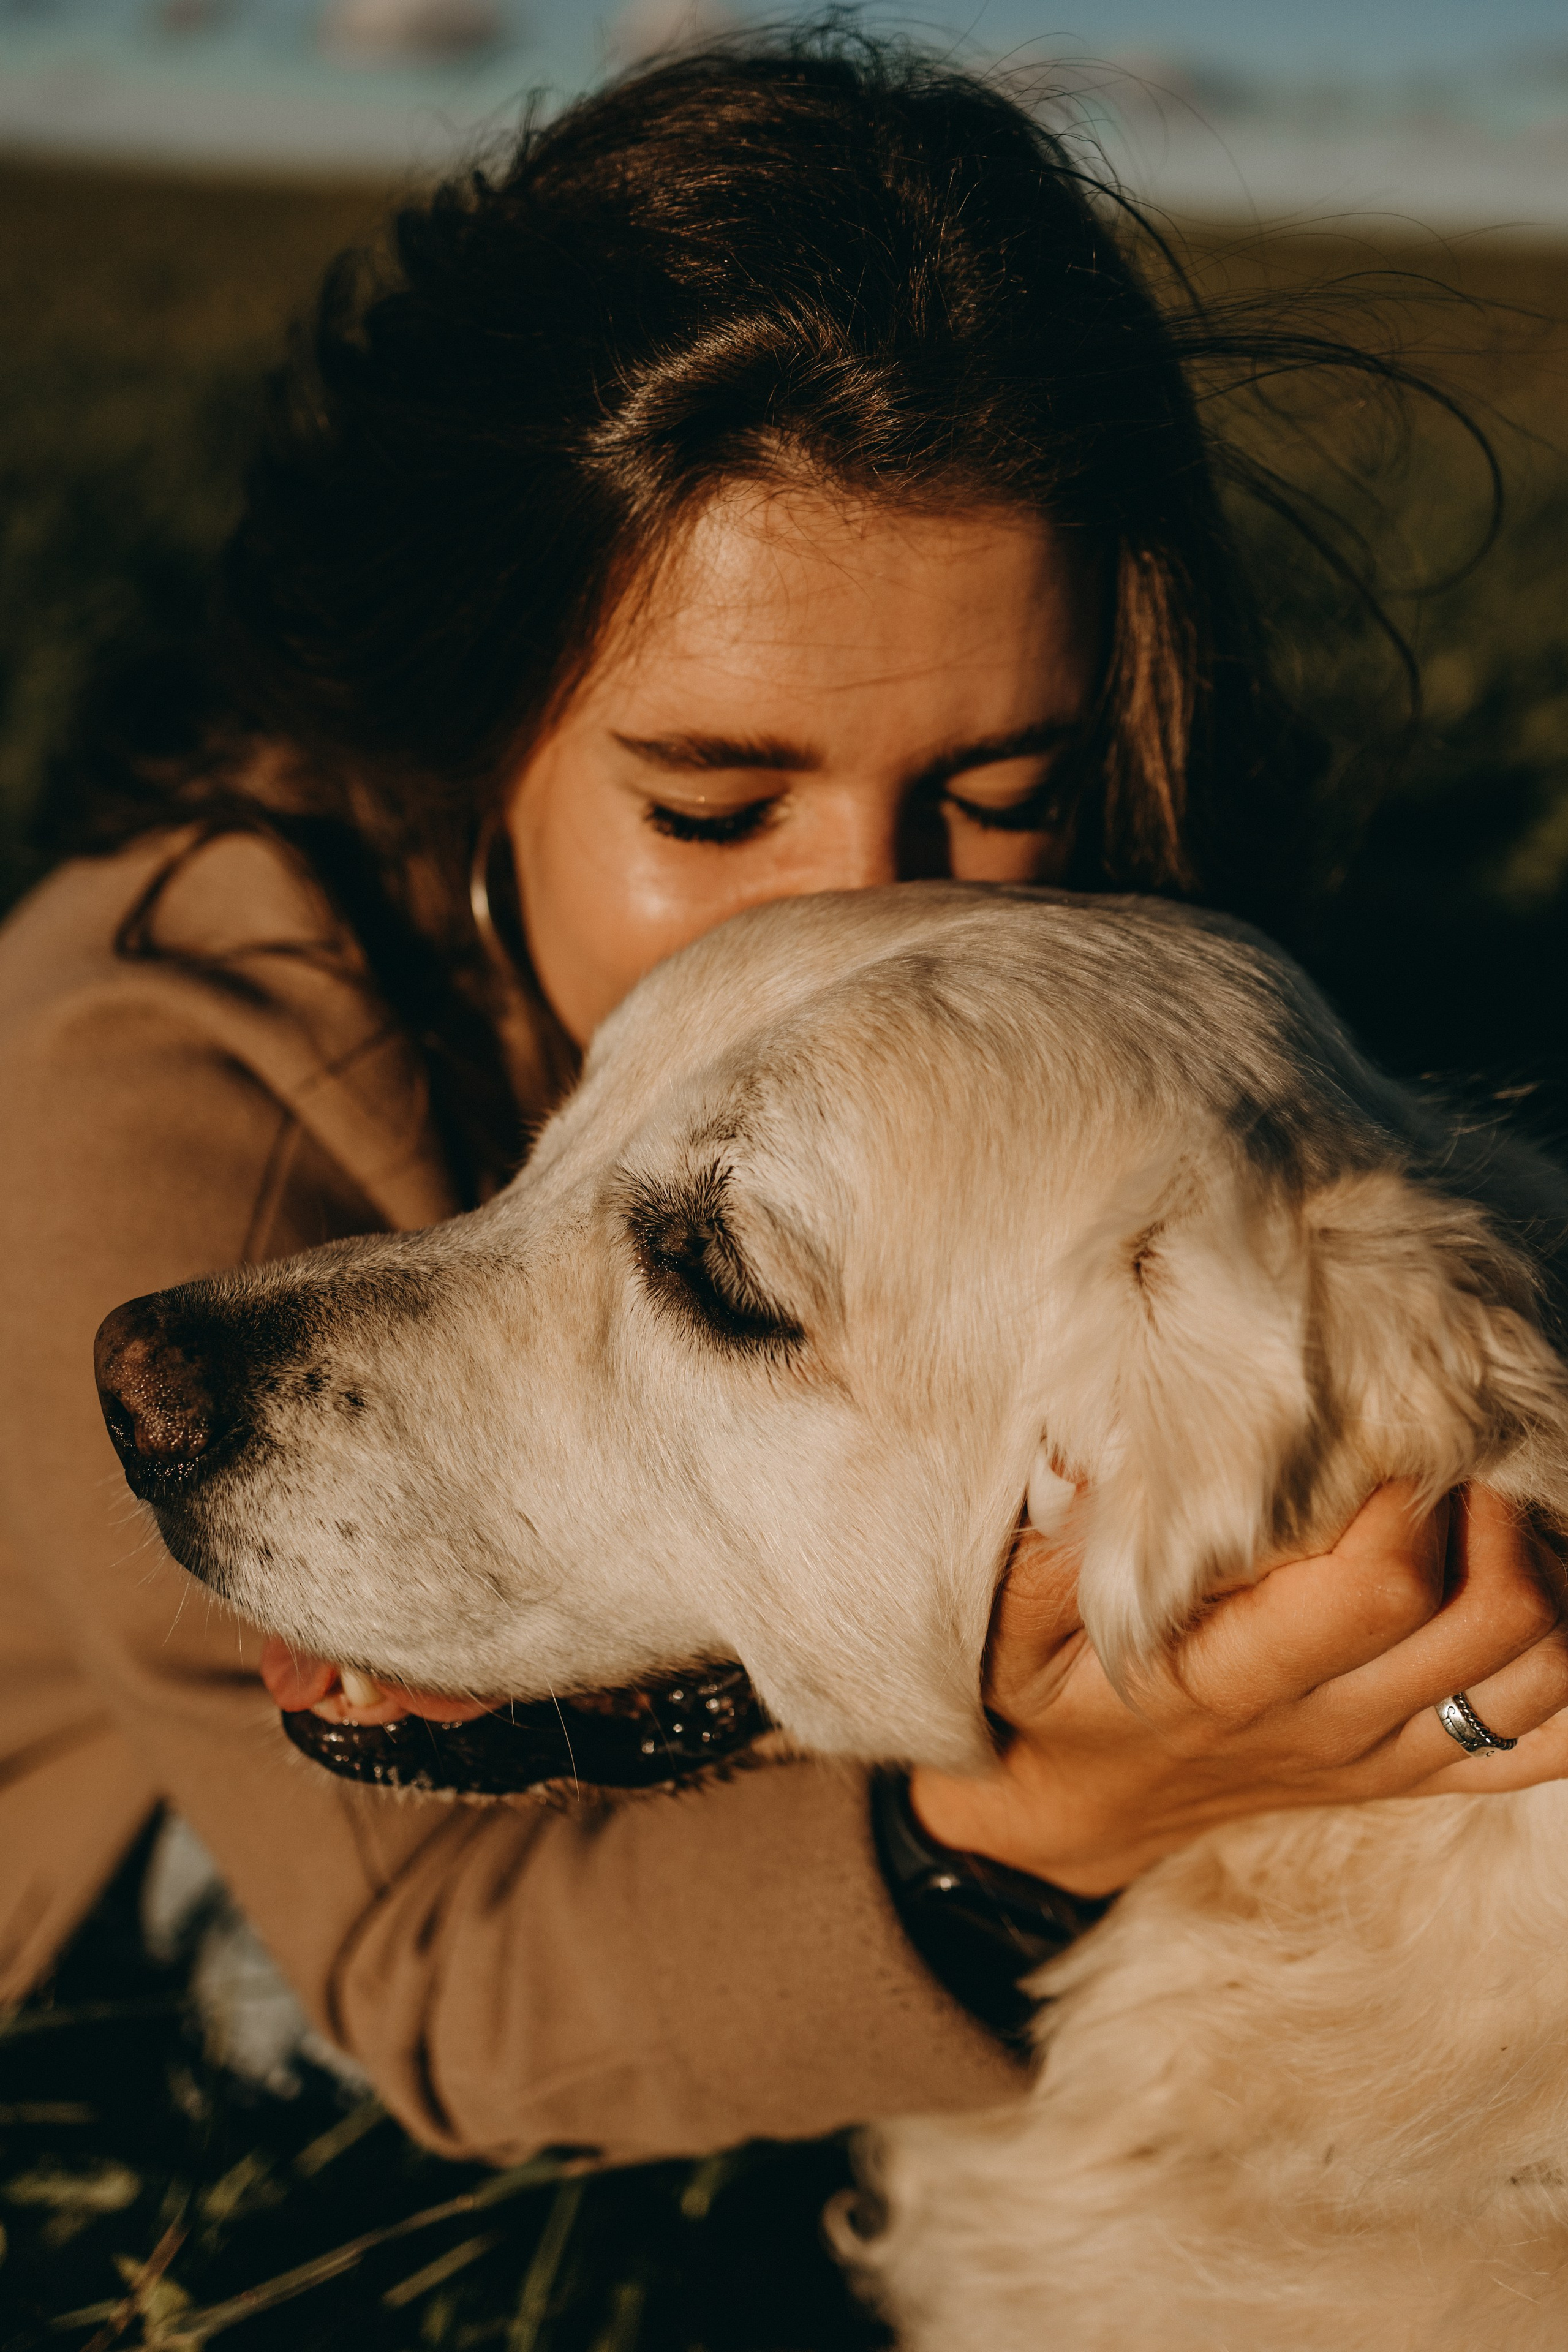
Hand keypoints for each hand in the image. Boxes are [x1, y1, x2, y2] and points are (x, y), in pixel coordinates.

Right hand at [910, 1483, 1567, 1896]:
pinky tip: (1530, 1588)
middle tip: (1454, 1447)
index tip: (1383, 1427)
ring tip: (1493, 1502)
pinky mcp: (1408, 1773)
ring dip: (1546, 1573)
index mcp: (1230, 1681)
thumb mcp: (1009, 1626)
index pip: (1378, 1589)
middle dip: (1496, 1513)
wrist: (1065, 1812)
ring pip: (1541, 1678)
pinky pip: (1543, 1742)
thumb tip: (1104, 1454)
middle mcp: (1327, 1728)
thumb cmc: (1039, 1695)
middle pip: (1491, 1622)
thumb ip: (1053, 1551)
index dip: (1407, 1499)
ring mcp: (1379, 1758)